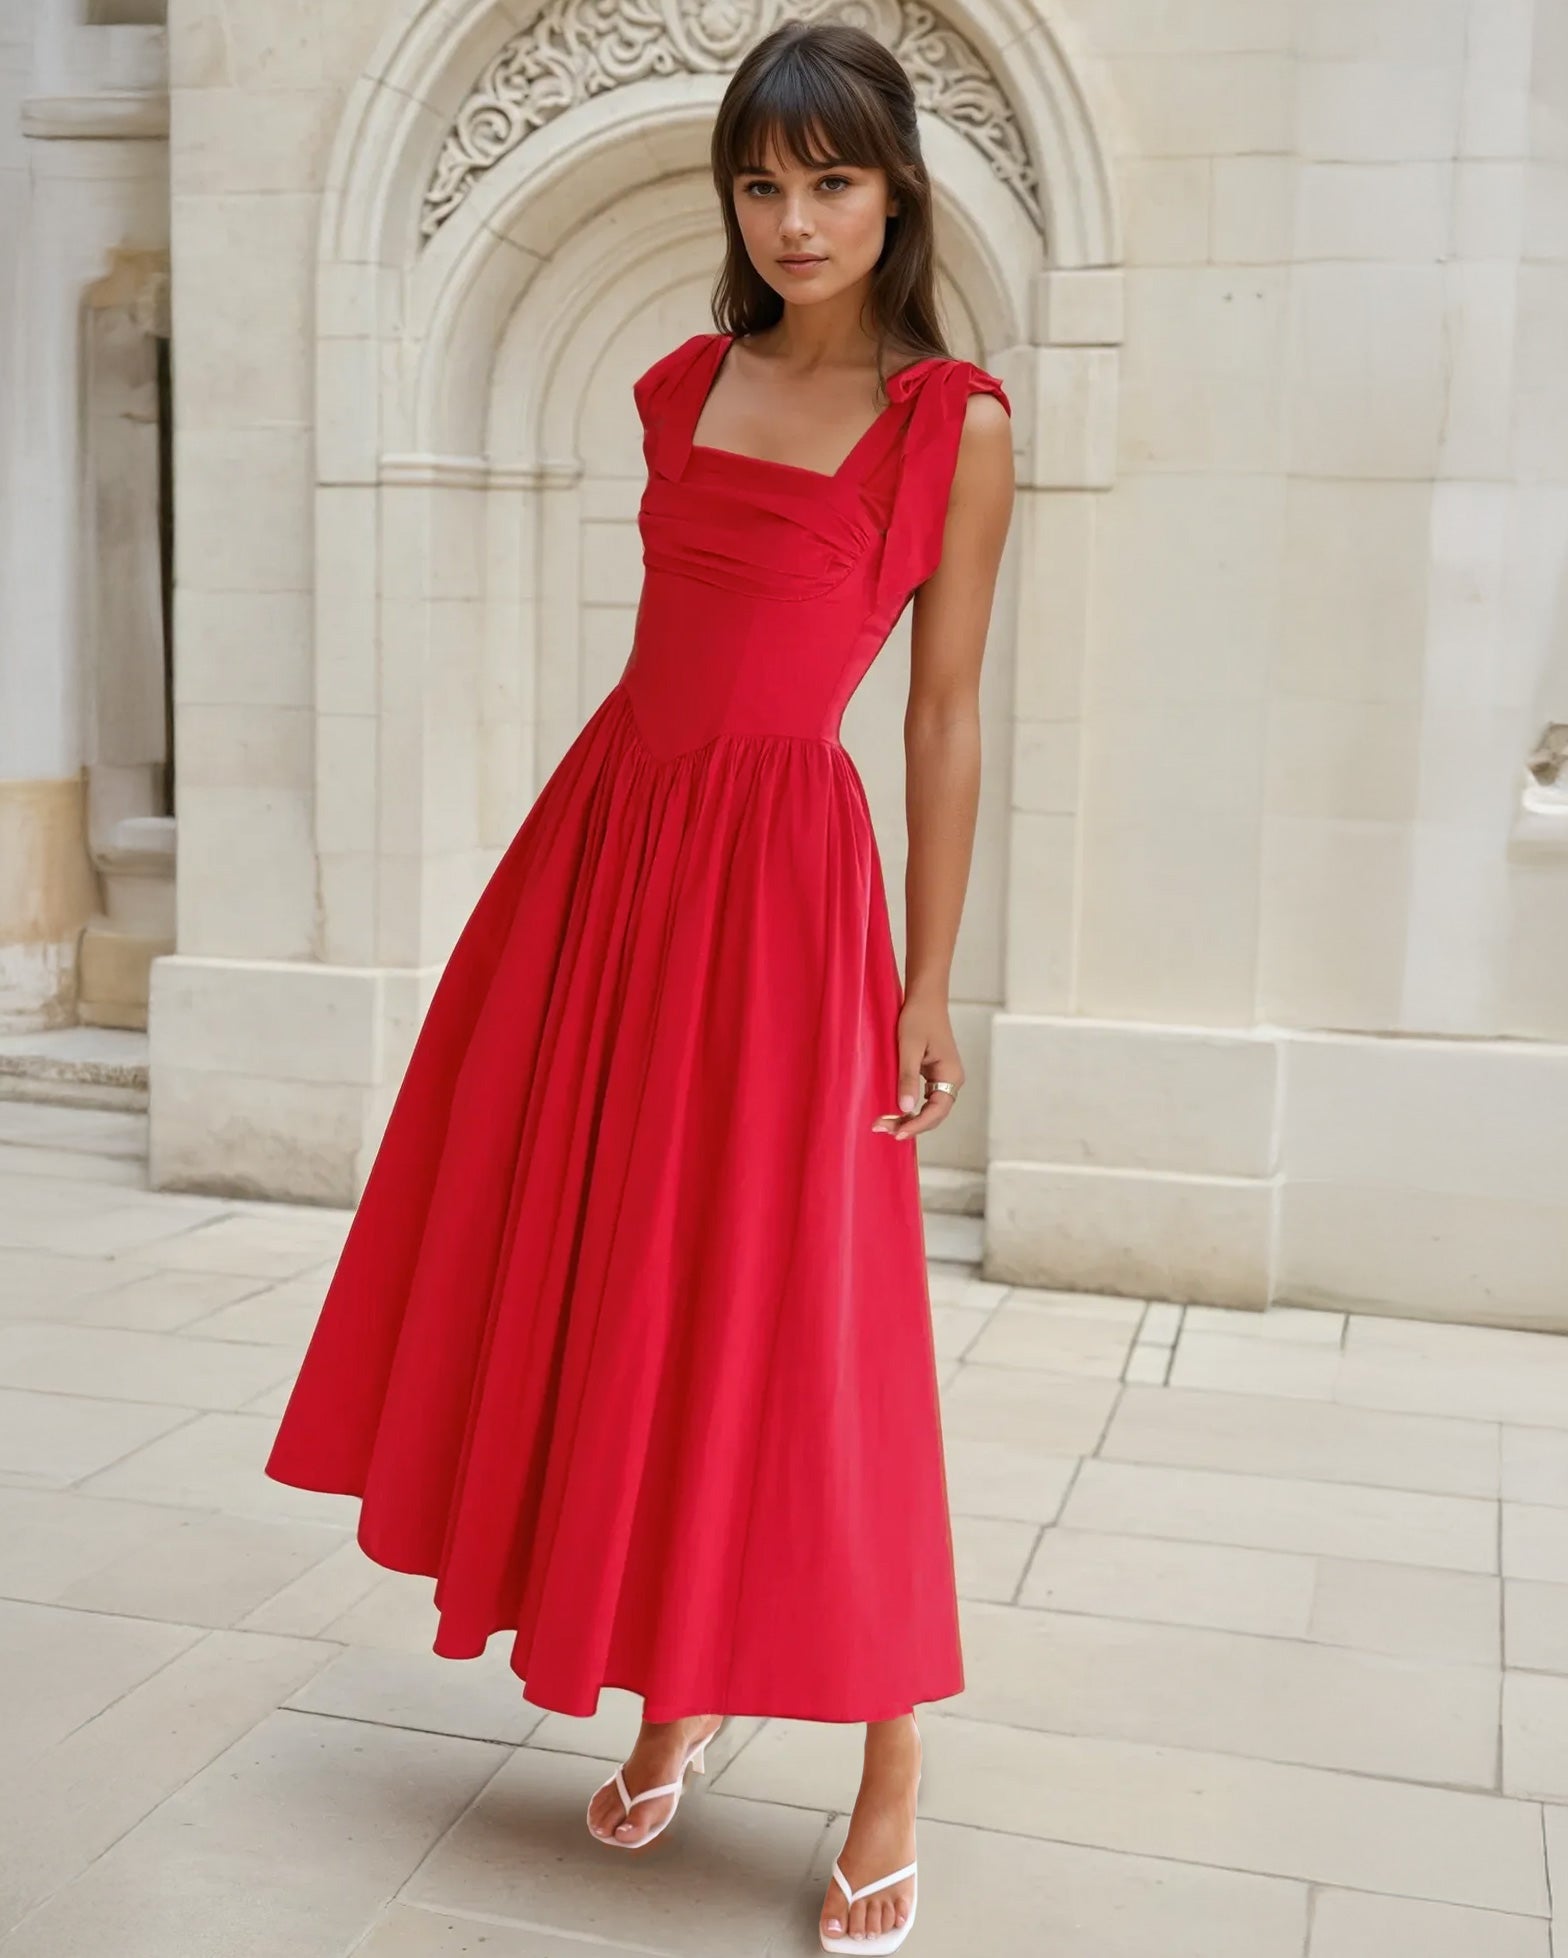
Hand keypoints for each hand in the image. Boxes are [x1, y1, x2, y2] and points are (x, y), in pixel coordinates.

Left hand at [871, 997, 963, 1141]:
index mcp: (951, 1075)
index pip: (936, 1111)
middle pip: (933, 1114)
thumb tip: (905, 1108)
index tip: (897, 1134)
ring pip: (928, 1109)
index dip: (917, 1126)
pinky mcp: (933, 1074)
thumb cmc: (918, 1017)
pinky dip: (910, 1107)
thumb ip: (907, 1078)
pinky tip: (893, 1111)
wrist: (925, 998)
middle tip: (881, 1128)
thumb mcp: (908, 1047)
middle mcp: (951, 1080)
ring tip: (884, 1124)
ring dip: (909, 1118)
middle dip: (910, 1125)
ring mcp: (943, 1078)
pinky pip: (924, 1099)